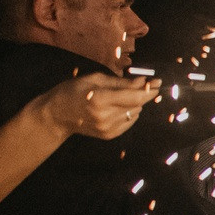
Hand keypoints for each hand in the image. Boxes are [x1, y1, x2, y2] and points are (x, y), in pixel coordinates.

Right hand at [36, 71, 156, 140]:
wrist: (56, 115)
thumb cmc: (73, 91)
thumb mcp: (95, 79)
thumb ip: (121, 82)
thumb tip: (144, 81)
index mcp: (100, 99)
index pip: (135, 96)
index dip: (149, 89)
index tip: (158, 82)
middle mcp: (105, 116)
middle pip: (137, 105)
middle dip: (143, 94)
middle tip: (145, 85)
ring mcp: (107, 128)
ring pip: (135, 113)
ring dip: (135, 103)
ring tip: (119, 97)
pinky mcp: (109, 135)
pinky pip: (130, 122)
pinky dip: (129, 113)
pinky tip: (117, 107)